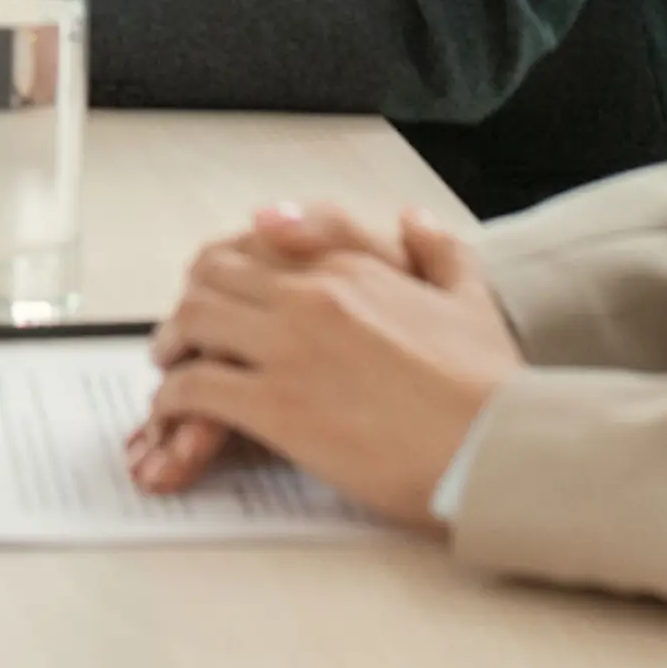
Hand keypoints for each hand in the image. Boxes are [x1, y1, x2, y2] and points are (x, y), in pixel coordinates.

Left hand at [125, 205, 524, 531]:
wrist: (497, 448)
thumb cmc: (491, 388)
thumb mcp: (472, 300)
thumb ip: (439, 252)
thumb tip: (414, 219)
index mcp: (353, 267)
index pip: (261, 244)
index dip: (230, 268)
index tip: (221, 290)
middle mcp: (312, 295)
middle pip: (214, 275)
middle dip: (191, 302)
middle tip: (182, 332)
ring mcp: (290, 348)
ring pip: (194, 321)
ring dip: (172, 342)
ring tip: (169, 366)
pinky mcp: (278, 406)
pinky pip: (197, 388)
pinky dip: (174, 396)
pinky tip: (174, 411)